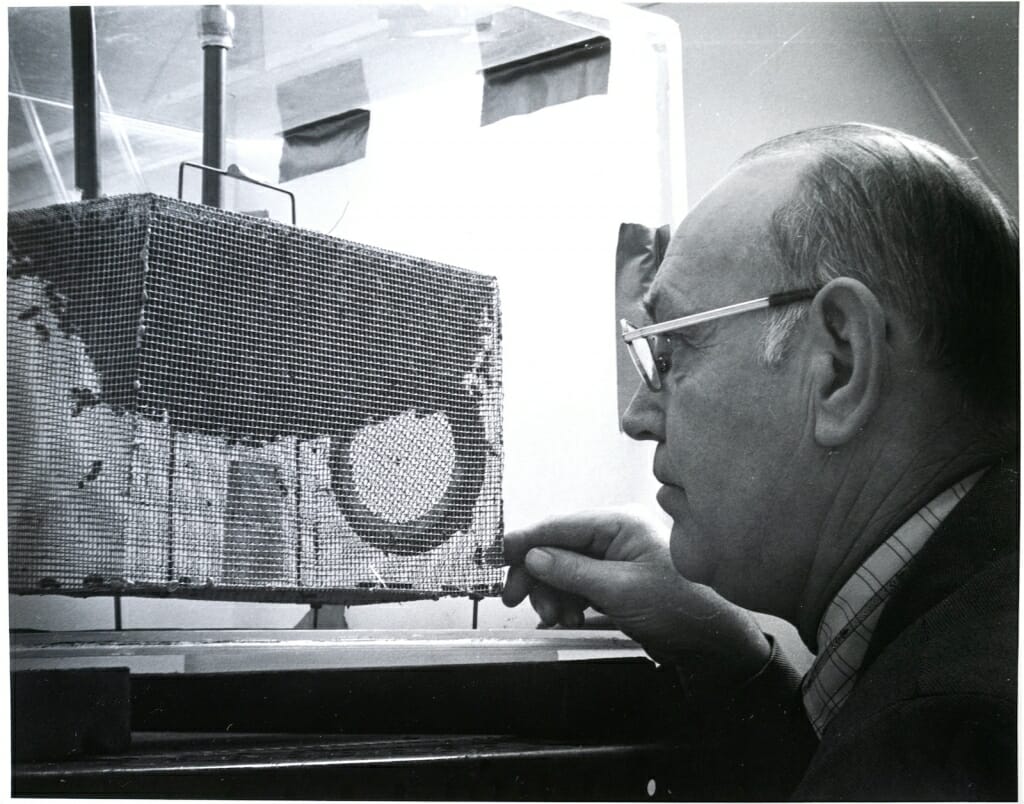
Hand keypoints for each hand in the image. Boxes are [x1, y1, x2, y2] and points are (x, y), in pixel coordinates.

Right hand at [503, 508, 770, 686]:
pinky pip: (578, 586)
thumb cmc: (682, 607)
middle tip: (517, 602)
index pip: (560, 525)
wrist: (715, 643)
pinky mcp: (617, 582)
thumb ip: (572, 571)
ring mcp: (616, 559)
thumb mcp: (621, 590)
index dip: (526, 541)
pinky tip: (571, 621)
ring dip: (552, 595)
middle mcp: (616, 535)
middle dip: (537, 576)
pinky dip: (568, 603)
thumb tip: (533, 556)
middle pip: (557, 548)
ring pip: (564, 570)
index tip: (499, 557)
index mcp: (620, 523)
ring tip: (558, 620)